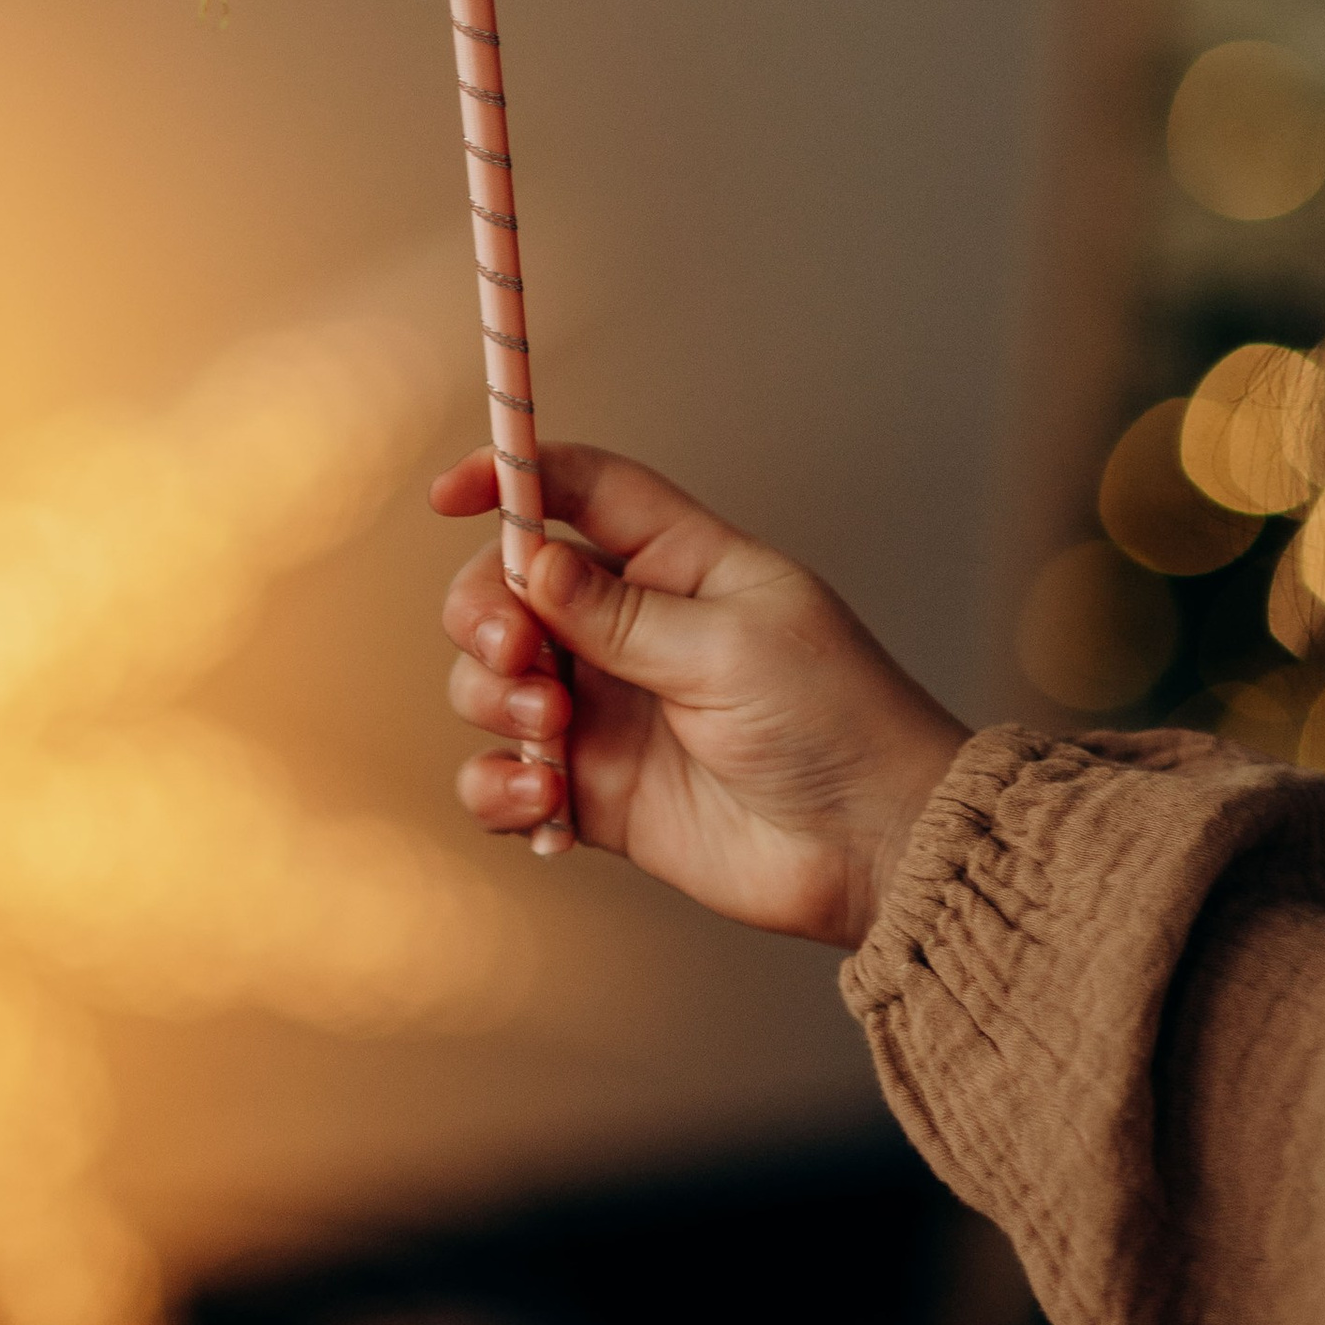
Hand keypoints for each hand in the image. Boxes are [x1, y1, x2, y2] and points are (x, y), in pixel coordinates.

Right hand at [437, 442, 967, 948]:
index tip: (449, 494)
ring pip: (491, 682)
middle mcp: (629, 630)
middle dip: (484, 611)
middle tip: (513, 650)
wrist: (874, 848)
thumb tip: (531, 563)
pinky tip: (539, 802)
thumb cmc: (836, 721)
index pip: (578, 491)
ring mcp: (606, 711)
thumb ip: (619, 612)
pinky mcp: (594, 792)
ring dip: (493, 700)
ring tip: (552, 733)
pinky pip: (505, 778)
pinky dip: (498, 788)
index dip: (511, 476)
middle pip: (508, 589)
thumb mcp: (731, 645)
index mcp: (676, 564)